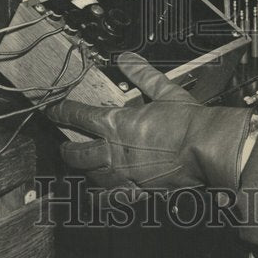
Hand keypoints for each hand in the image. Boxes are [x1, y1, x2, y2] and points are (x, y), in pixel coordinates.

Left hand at [45, 52, 254, 194]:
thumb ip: (142, 75)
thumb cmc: (187, 121)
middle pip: (78, 153)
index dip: (62, 113)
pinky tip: (100, 197)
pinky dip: (102, 197)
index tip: (53, 111)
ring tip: (82, 168)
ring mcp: (124, 174)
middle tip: (64, 146)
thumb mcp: (164, 90)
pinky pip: (111, 198)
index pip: (79, 116)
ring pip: (91, 176)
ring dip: (83, 171)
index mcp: (117, 124)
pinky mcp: (137, 191)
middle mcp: (114, 151)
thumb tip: (126, 59)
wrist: (205, 147)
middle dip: (67, 149)